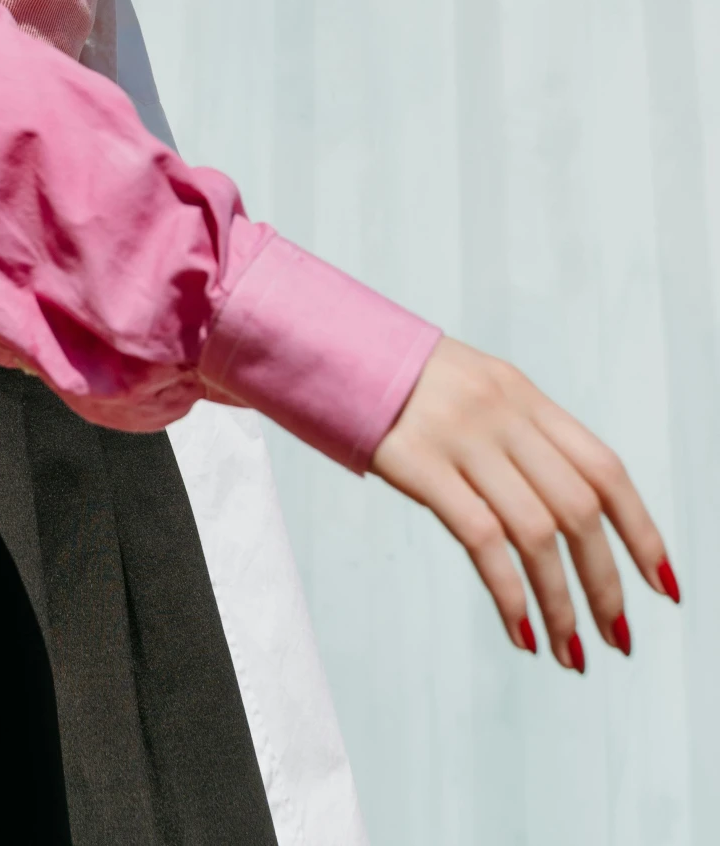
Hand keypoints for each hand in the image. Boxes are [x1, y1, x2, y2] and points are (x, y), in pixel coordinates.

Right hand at [370, 336, 678, 668]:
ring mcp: (461, 436)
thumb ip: (521, 436)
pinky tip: (519, 630)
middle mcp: (501, 413)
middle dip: (605, 582)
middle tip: (618, 637)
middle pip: (578, 508)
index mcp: (524, 394)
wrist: (330, 342)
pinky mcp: (418, 462)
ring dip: (561, 603)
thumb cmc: (404, 380)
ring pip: (536, 532)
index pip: (605, 468)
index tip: (662, 586)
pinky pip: (480, 537)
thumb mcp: (476, 389)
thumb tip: (571, 514)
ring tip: (570, 651)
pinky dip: (510, 592)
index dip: (642, 530)